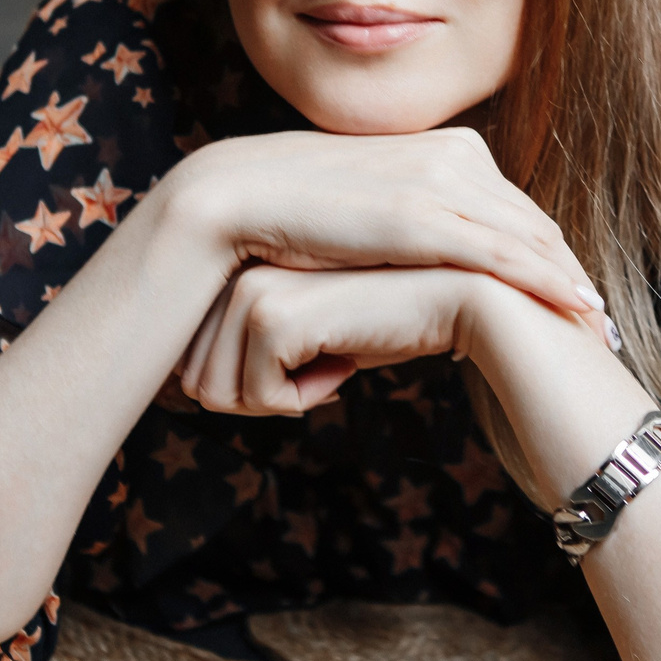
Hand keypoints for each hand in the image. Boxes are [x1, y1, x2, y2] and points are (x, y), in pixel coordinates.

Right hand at [160, 127, 607, 323]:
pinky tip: (577, 307)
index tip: (575, 290)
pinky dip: (548, 282)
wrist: (236, 197)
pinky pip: (506, 252)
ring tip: (600, 324)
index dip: (548, 251)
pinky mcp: (426, 217)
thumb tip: (417, 267)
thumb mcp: (363, 215)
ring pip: (533, 238)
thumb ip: (402, 227)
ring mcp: (442, 184)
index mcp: (442, 150)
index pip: (512, 209)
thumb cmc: (289, 215)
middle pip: (535, 223)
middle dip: (571, 271)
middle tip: (604, 319)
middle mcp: (453, 157)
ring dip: (572, 282)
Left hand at [176, 264, 492, 415]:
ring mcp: (248, 285)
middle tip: (325, 367)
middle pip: (196, 377)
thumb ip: (263, 341)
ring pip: (215, 391)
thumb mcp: (319, 323)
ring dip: (282, 399)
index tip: (314, 359)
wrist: (465, 300)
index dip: (253, 384)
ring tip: (338, 358)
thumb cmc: (395, 316)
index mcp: (240, 260)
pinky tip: (348, 358)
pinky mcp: (269, 312)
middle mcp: (233, 265)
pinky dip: (303, 399)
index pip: (195, 357)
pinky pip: (257, 394)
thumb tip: (198, 392)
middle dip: (259, 396)